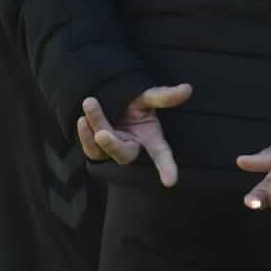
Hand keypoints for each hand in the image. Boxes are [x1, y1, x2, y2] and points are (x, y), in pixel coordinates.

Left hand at [76, 84, 192, 186]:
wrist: (112, 101)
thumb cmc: (135, 104)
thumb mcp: (149, 98)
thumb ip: (164, 96)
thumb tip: (188, 88)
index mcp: (150, 138)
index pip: (161, 154)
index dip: (167, 167)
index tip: (171, 182)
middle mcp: (133, 147)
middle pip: (125, 154)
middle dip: (113, 145)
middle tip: (102, 133)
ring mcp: (113, 151)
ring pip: (103, 149)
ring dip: (96, 127)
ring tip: (90, 104)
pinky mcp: (97, 150)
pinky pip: (91, 150)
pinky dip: (86, 136)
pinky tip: (82, 120)